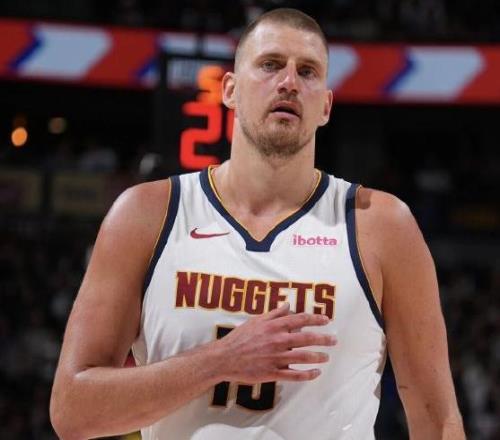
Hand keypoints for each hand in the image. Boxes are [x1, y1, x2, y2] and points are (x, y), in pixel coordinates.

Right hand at [214, 303, 336, 382]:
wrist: (224, 357)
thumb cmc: (240, 337)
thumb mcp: (256, 320)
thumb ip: (273, 313)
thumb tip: (287, 305)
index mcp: (274, 326)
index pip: (300, 319)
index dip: (316, 319)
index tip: (326, 320)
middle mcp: (278, 340)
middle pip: (307, 338)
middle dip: (323, 339)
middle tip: (334, 340)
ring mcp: (276, 357)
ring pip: (304, 357)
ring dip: (318, 357)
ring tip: (326, 357)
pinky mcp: (272, 373)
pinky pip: (294, 375)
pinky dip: (307, 375)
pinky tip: (316, 373)